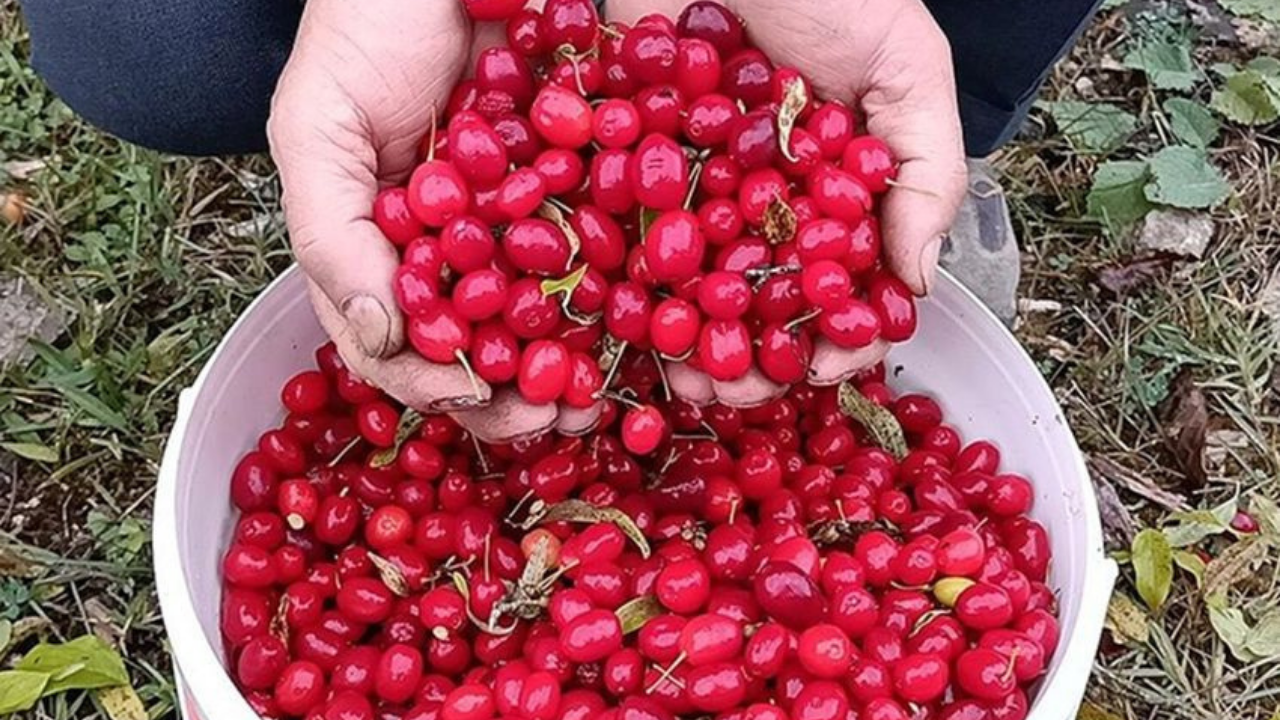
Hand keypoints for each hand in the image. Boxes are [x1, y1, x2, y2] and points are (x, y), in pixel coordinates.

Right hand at [270, 0, 597, 441]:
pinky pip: (601, 253)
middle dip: (512, 397)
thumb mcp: (317, 131)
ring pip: (543, 320)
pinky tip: (638, 321)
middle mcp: (452, 257)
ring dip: (570, 366)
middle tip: (553, 416)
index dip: (430, 383)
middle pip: (479, 351)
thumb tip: (379, 337)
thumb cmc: (359, 39)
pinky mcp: (578, 195)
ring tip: (596, 395)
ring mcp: (516, 230)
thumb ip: (331, 234)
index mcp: (384, 257)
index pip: (399, 348)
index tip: (473, 392)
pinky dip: (618, 296)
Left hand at [609, 0, 967, 407]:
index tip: (825, 370)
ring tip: (675, 379)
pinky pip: (613, 233)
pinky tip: (614, 322)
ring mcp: (689, 192)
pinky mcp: (622, 165)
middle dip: (747, 364)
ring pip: (681, 290)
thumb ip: (924, 173)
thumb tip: (915, 286)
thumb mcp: (907, 68)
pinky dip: (611, 283)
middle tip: (732, 395)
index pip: (840, 290)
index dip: (837, 340)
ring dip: (678, 346)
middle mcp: (758, 208)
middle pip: (754, 309)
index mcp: (828, 198)